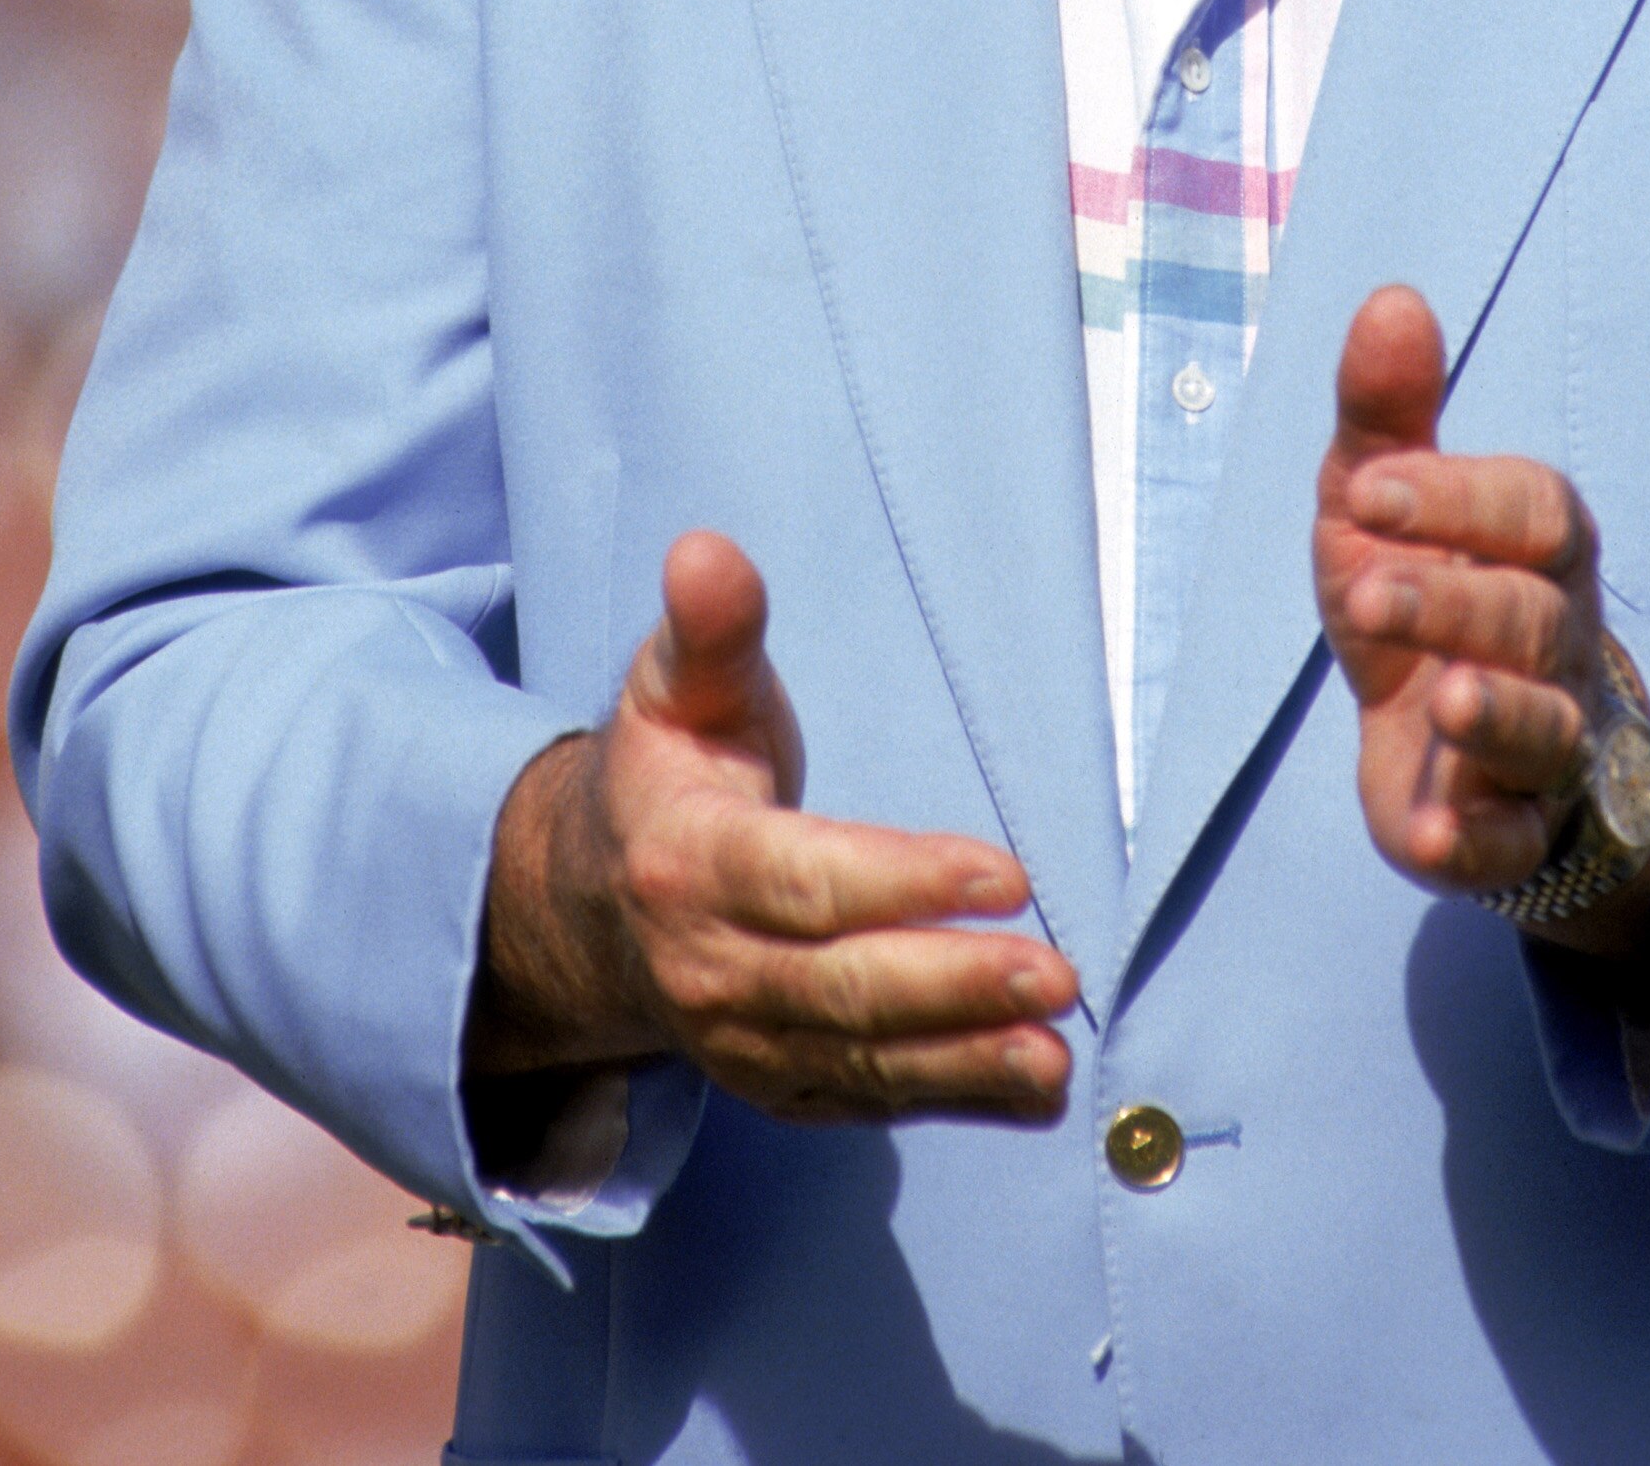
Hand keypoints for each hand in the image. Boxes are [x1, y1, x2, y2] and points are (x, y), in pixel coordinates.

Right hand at [467, 530, 1078, 1123]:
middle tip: (1054, 973)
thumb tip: (706, 549)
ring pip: (861, 1058)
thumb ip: (710, 626)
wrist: (593, 904)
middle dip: (953, 984)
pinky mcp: (778, 1084)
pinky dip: (954, 1098)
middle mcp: (707, 965)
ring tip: (1056, 1053)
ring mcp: (740, 1039)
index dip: (903, 882)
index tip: (1004, 873)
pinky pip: (869, 1099)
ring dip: (965, 1059)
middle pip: (842, 985)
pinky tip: (1035, 1089)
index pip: (805, 879)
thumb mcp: (676, 686)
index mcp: (687, 859)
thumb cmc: (670, 770)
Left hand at [1314, 285, 1649, 944]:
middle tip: (1363, 591)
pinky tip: (1427, 835)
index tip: (1367, 488)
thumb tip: (1394, 297)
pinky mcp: (1508, 835)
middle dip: (1451, 602)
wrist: (1447, 739)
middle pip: (1531, 618)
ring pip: (1543, 731)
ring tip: (1440, 700)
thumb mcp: (1384, 498)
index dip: (1458, 498)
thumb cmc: (1423, 589)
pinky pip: (1509, 847)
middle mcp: (1559, 643)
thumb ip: (1387, 409)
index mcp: (1539, 550)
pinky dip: (1472, 844)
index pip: (1533, 509)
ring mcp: (1544, 744)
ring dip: (1493, 714)